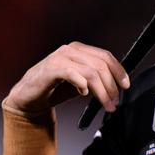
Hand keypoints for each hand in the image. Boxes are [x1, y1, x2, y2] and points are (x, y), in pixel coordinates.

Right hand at [5, 41, 129, 113]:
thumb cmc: (54, 89)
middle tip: (115, 102)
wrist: (28, 98)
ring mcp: (60, 57)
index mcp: (79, 50)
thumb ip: (95, 80)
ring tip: (106, 104)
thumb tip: (116, 87)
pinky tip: (83, 93)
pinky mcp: (51, 68)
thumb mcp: (80, 83)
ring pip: (91, 72)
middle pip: (101, 65)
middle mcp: (71, 50)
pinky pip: (73, 74)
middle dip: (112, 85)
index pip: (105, 56)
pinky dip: (82, 85)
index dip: (119, 70)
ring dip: (102, 91)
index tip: (126, 86)